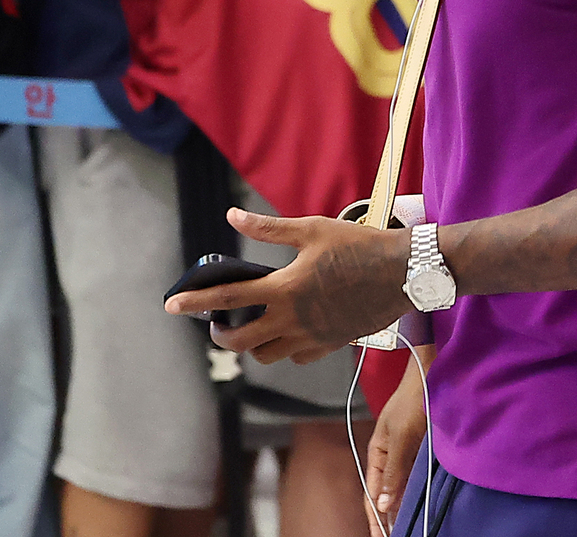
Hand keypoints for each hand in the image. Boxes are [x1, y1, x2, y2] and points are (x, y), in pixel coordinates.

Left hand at [164, 207, 410, 364]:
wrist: (405, 273)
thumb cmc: (358, 245)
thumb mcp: (311, 229)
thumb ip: (268, 229)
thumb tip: (233, 218)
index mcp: (285, 289)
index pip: (228, 300)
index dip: (196, 302)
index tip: (171, 305)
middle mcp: (295, 320)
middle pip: (243, 342)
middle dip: (221, 336)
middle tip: (216, 324)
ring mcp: (314, 337)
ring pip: (269, 355)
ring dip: (253, 345)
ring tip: (251, 325)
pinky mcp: (332, 344)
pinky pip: (298, 357)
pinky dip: (285, 349)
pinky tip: (287, 330)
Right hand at [363, 350, 431, 525]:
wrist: (429, 377)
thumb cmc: (412, 401)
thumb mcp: (402, 437)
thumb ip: (393, 470)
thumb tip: (383, 503)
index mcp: (376, 454)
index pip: (372, 494)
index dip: (375, 518)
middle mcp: (388, 458)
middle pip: (383, 495)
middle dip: (384, 519)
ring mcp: (404, 455)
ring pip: (399, 490)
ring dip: (399, 509)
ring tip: (402, 529)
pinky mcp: (419, 452)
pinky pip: (413, 480)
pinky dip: (412, 495)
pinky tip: (416, 506)